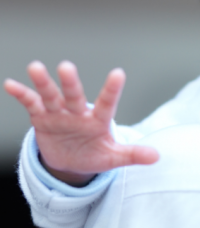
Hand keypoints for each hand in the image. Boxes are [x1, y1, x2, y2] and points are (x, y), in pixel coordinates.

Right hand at [4, 61, 158, 185]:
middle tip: (67, 66)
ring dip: (43, 83)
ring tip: (35, 67)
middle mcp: (78, 112)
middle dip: (70, 83)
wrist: (71, 161)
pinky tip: (11, 84)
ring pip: (51, 96)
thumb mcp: (113, 157)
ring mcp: (59, 114)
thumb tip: (157, 156)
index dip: (112, 90)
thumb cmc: (95, 154)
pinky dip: (22, 95)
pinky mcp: (42, 118)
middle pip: (75, 96)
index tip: (118, 73)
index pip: (107, 103)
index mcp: (98, 120)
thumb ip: (133, 154)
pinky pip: (31, 105)